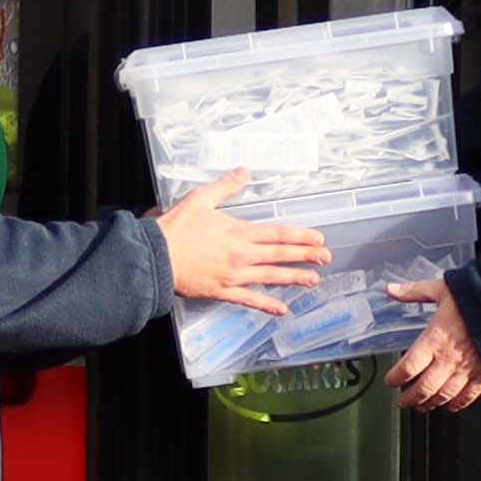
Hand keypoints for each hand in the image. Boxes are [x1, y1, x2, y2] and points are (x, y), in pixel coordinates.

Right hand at [158, 174, 328, 306]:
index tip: (318, 239)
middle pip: (280, 255)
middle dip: (305, 256)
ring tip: (313, 280)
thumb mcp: (201, 199)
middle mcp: (242, 255)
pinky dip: (266, 304)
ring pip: (271, 277)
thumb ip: (226, 186)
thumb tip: (244, 171)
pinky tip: (281, 308)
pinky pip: (249, 300)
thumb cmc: (176, 228)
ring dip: (294, 278)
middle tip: (325, 258)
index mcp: (239, 232)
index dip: (301, 236)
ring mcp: (234, 276)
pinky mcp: (222, 291)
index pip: (278, 233)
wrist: (155, 258)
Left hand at [382, 278, 480, 412]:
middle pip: (424, 388)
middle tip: (404, 401)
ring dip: (431, 404)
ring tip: (423, 406)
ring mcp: (468, 369)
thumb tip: (392, 289)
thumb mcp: (442, 289)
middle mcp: (449, 358)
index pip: (407, 367)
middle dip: (410, 398)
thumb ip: (415, 292)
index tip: (391, 380)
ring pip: (444, 396)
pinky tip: (452, 405)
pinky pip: (469, 396)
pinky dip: (458, 404)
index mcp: (435, 339)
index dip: (395, 378)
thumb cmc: (478, 298)